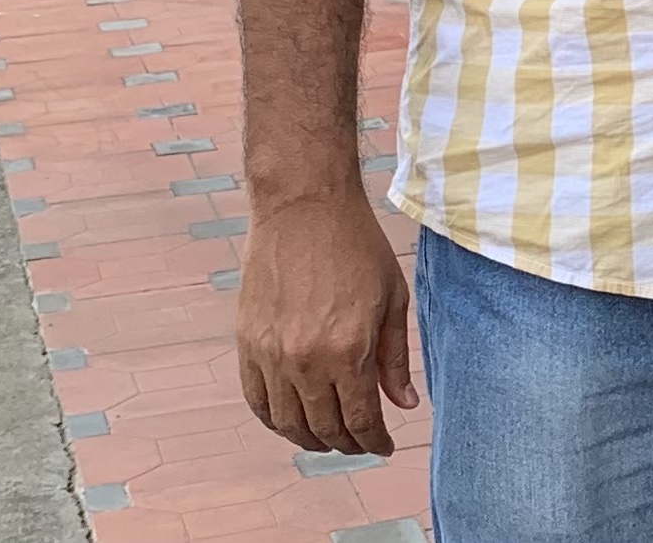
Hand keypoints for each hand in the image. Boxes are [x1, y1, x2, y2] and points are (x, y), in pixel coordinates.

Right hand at [236, 190, 416, 456]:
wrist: (304, 207)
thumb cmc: (356, 246)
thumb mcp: (392, 299)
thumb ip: (395, 357)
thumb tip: (404, 403)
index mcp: (348, 350)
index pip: (361, 420)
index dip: (375, 441)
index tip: (384, 446)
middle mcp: (306, 361)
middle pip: (325, 428)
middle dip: (347, 444)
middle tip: (361, 442)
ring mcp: (272, 355)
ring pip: (288, 423)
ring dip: (310, 438)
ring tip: (329, 437)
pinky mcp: (247, 344)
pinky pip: (257, 401)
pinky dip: (274, 420)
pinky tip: (291, 420)